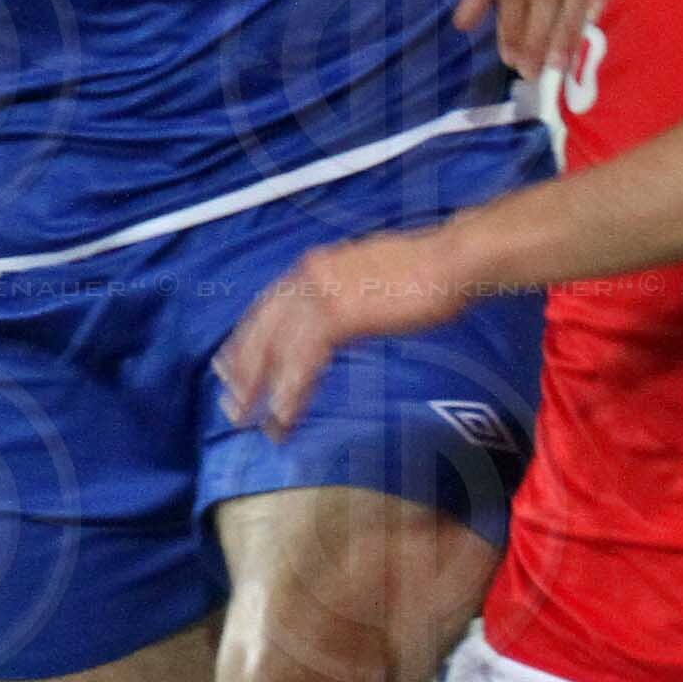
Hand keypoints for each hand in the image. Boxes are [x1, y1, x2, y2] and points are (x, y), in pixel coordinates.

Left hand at [216, 226, 479, 436]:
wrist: (452, 260)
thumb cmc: (426, 271)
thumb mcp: (370, 277)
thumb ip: (345, 295)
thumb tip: (338, 317)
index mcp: (317, 265)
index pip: (268, 307)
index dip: (246, 340)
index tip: (229, 368)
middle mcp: (311, 275)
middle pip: (263, 328)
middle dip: (244, 370)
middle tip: (232, 406)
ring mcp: (323, 294)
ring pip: (278, 347)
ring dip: (262, 388)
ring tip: (253, 421)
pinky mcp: (340, 314)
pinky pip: (306, 359)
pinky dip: (294, 388)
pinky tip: (286, 414)